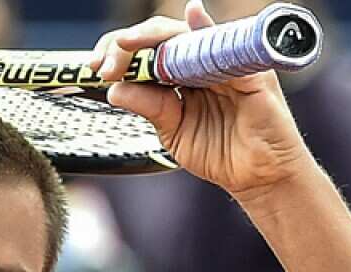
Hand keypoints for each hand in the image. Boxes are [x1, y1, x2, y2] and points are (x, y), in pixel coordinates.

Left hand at [89, 0, 316, 196]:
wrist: (256, 176)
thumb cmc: (219, 151)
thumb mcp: (173, 130)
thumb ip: (149, 106)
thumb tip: (115, 88)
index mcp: (179, 76)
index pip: (145, 52)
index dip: (118, 54)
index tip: (93, 68)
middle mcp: (200, 64)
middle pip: (159, 37)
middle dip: (126, 44)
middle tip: (105, 63)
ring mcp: (224, 64)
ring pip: (185, 36)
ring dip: (152, 38)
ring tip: (126, 44)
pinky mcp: (248, 71)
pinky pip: (228, 45)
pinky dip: (208, 29)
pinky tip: (193, 17)